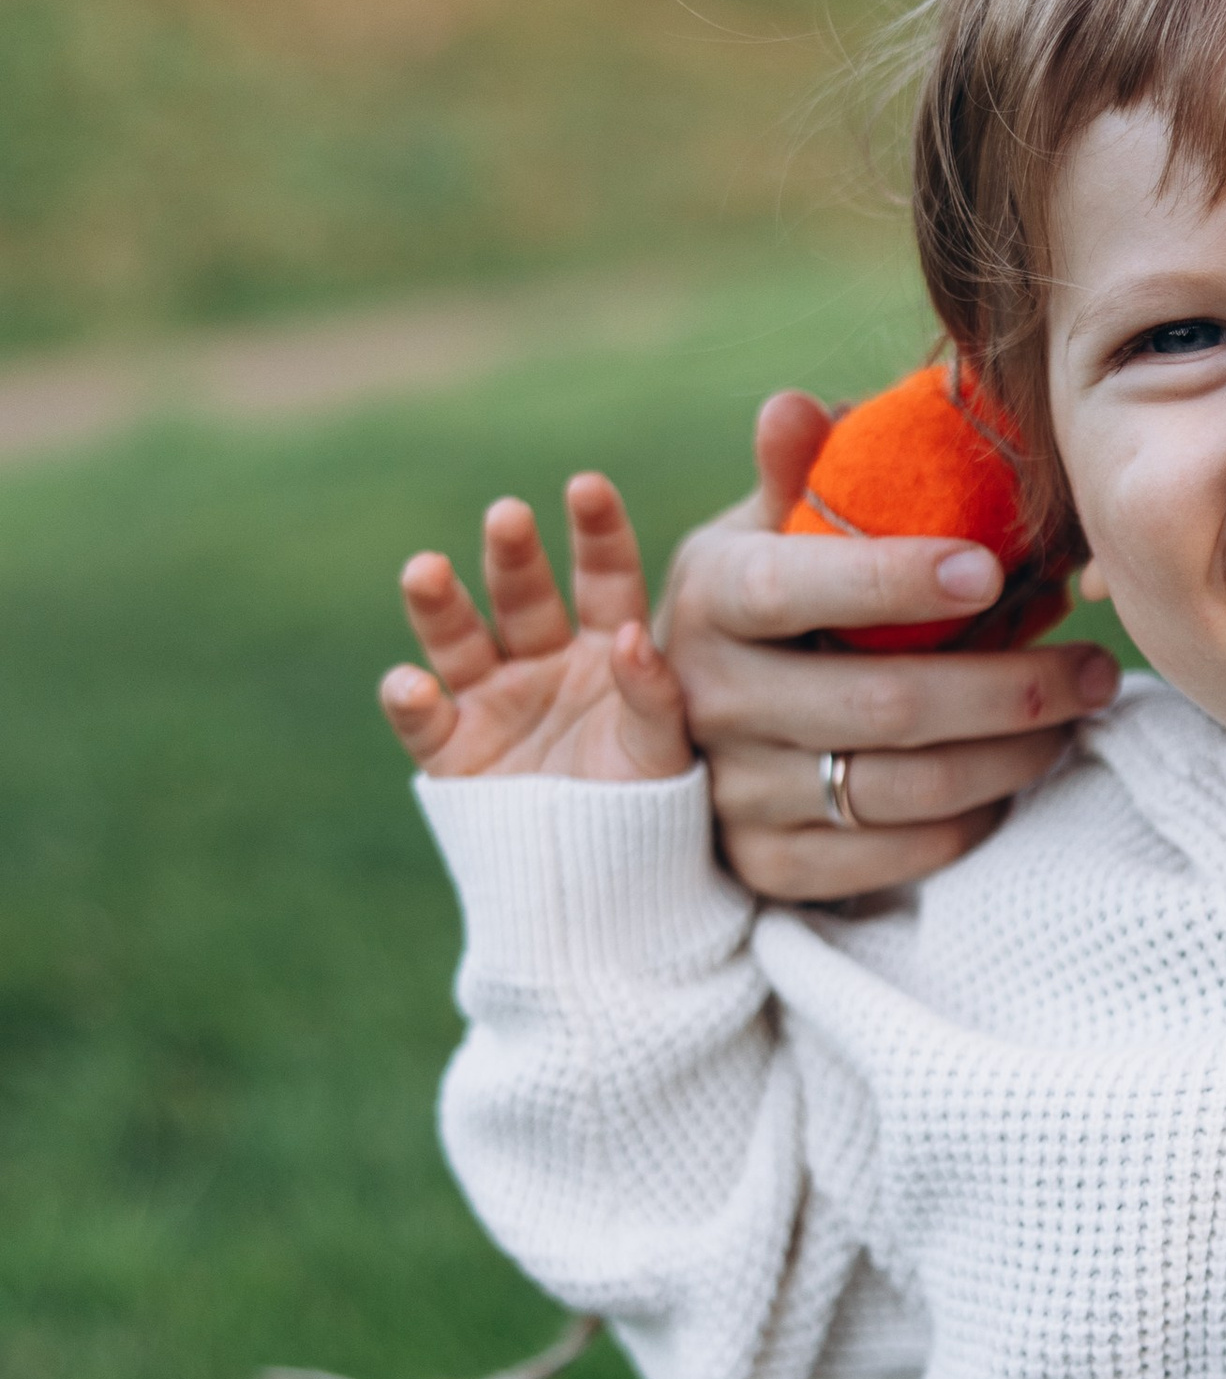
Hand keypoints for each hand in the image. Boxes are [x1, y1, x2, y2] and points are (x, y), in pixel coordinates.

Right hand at [382, 475, 691, 785]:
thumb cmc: (646, 814)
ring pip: (459, 639)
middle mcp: (544, 662)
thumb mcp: (663, 753)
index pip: (604, 578)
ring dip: (439, 604)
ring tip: (426, 570)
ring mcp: (493, 702)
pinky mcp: (452, 752)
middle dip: (511, 554)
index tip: (588, 485)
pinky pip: (424, 719)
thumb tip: (628, 634)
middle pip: (523, 595)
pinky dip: (410, 700)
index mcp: (605, 648)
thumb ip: (653, 696)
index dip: (595, 533)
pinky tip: (410, 683)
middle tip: (507, 515)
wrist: (603, 893)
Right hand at [659, 391, 1119, 902]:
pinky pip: (892, 855)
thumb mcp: (766, 531)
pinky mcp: (769, 865)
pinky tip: (1017, 775)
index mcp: (714, 594)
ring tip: (1080, 713)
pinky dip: (971, 818)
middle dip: (1011, 687)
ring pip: (903, 787)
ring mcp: (737, 791)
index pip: (799, 588)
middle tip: (1097, 664)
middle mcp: (712, 698)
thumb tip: (795, 405)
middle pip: (883, 703)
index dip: (895, 580)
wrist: (696, 724)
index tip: (992, 569)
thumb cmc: (769, 605)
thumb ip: (795, 474)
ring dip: (1013, 755)